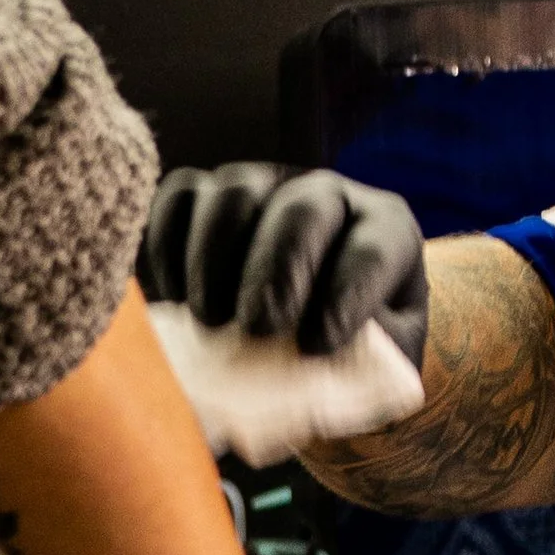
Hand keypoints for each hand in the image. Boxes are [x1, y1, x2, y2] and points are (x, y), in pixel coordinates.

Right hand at [142, 162, 427, 370]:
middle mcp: (328, 194)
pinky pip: (177, 198)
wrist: (295, 353)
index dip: (348, 295)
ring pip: (235, 193)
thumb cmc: (343, 362)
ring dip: (215, 257)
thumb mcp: (371, 370)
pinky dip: (168, 247)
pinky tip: (173, 302)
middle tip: (259, 329)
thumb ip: (358, 366)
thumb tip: (309, 368)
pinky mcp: (203, 193)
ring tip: (211, 322)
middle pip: (302, 208)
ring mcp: (263, 184)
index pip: (375, 250)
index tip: (316, 347)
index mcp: (386, 231)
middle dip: (278, 270)